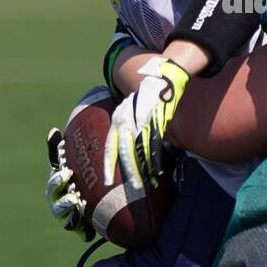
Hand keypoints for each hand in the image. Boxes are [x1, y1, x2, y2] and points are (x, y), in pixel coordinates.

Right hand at [45, 128, 93, 240]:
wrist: (89, 196)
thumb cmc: (74, 177)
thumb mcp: (67, 162)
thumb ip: (58, 149)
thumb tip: (53, 130)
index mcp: (56, 188)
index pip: (54, 184)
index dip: (59, 180)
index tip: (68, 172)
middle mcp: (59, 204)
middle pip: (57, 206)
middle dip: (65, 201)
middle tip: (74, 196)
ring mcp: (69, 217)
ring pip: (67, 220)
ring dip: (73, 216)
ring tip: (81, 209)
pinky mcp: (80, 228)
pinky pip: (80, 232)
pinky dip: (83, 231)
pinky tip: (89, 229)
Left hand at [103, 57, 190, 190]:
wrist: (159, 79)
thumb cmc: (144, 99)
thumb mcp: (128, 110)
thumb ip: (124, 127)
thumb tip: (123, 148)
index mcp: (117, 120)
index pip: (109, 146)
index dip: (108, 164)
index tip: (107, 181)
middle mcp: (126, 121)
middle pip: (126, 152)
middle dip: (130, 171)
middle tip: (133, 187)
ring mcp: (141, 121)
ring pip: (141, 150)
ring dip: (145, 168)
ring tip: (148, 182)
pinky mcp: (156, 121)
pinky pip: (155, 144)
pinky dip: (156, 157)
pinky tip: (158, 169)